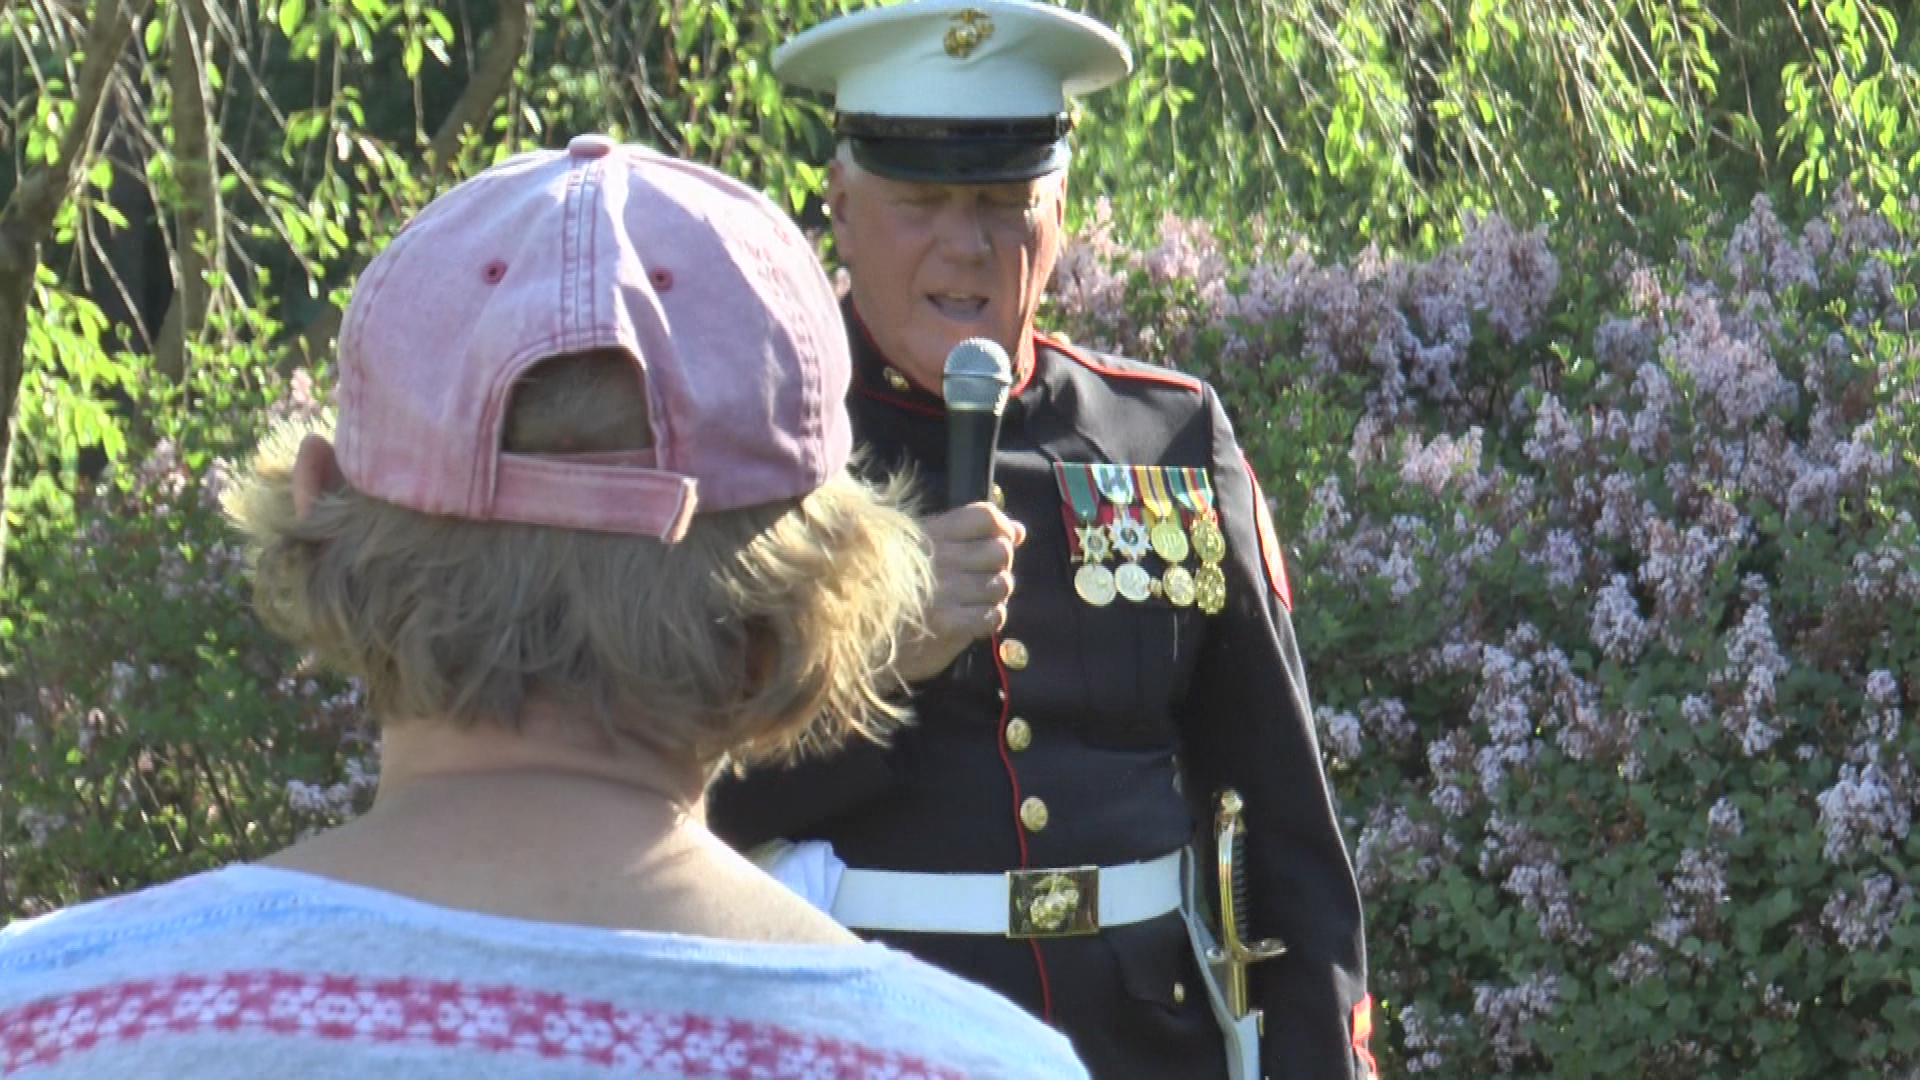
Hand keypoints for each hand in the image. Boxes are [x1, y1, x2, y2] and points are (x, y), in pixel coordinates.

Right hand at [896, 502, 1026, 681]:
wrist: (861, 636)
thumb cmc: (890, 589)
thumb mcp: (916, 548)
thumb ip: (967, 536)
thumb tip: (1019, 531)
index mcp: (930, 534)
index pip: (985, 517)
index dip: (1003, 528)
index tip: (1003, 540)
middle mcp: (940, 559)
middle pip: (1000, 551)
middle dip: (999, 566)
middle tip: (981, 577)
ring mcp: (946, 592)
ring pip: (1001, 585)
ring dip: (993, 595)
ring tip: (970, 601)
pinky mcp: (950, 624)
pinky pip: (993, 616)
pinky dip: (987, 619)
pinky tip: (969, 620)